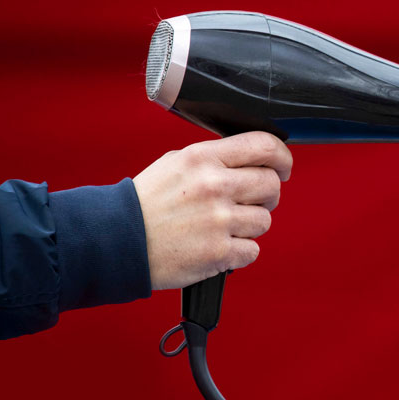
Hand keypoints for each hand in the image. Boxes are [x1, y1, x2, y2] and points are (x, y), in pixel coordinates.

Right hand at [133, 132, 293, 290]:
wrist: (115, 241)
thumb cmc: (147, 203)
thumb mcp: (176, 164)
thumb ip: (215, 159)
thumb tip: (252, 160)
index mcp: (203, 158)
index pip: (263, 146)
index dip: (281, 157)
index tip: (283, 167)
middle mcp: (214, 186)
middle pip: (271, 185)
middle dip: (267, 195)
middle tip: (250, 201)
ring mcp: (218, 221)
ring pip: (264, 220)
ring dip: (249, 226)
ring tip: (222, 227)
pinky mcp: (219, 253)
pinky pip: (252, 250)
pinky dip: (239, 252)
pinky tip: (217, 246)